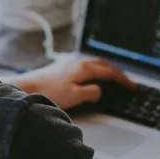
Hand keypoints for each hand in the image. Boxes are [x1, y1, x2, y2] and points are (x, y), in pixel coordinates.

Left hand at [11, 55, 133, 110]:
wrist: (27, 87)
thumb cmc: (49, 92)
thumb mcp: (75, 97)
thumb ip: (92, 93)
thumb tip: (100, 90)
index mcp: (84, 68)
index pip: (110, 72)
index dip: (123, 80)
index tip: (132, 86)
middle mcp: (78, 62)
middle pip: (104, 64)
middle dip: (117, 72)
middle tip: (125, 81)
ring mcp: (70, 62)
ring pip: (95, 63)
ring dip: (106, 69)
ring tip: (112, 78)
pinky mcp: (62, 66)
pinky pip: (86, 65)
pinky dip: (95, 70)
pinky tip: (92, 76)